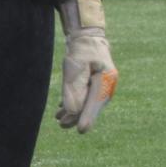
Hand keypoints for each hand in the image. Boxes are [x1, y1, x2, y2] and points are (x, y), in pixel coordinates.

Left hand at [56, 0, 117, 133]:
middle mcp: (108, 84)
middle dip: (76, 116)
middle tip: (60, 123)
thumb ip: (74, 89)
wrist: (87, 36)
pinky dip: (76, 103)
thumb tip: (73, 112)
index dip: (87, 117)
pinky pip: (88, 97)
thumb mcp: (75, 68)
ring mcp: (104, 84)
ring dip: (74, 111)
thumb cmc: (82, 50)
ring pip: (89, 103)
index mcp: (106, 79)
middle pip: (92, 106)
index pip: (95, 103)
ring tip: (58, 117)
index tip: (81, 130)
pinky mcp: (97, 83)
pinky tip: (63, 107)